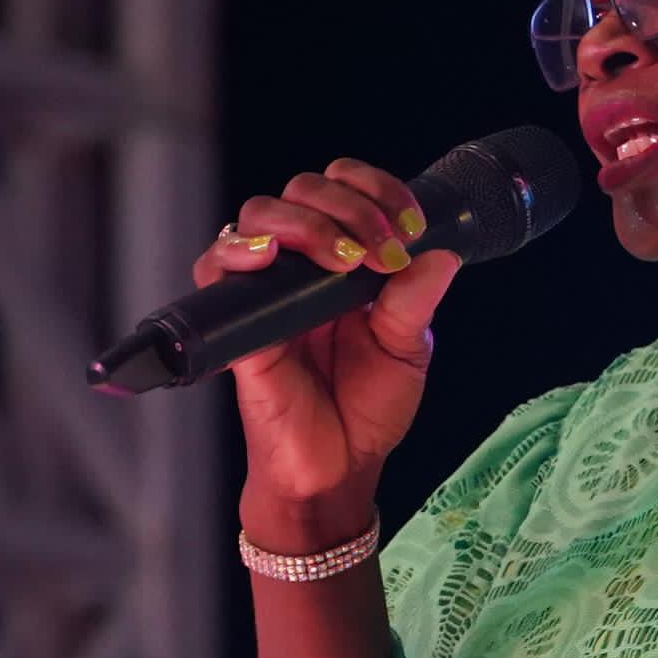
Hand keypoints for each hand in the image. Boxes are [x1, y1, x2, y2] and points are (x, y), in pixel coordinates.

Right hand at [193, 158, 462, 536]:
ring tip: (344, 261)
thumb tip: (442, 254)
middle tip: (383, 252)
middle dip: (351, 208)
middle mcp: (300, 264)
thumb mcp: (405, 351)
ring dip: (307, 224)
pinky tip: (268, 257)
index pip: (345, 189)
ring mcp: (265, 288)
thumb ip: (415, 301)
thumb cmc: (366, 409)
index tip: (410, 224)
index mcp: (344, 260)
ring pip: (260, 214)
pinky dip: (239, 250)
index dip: (375, 188)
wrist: (337, 469)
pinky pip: (215, 268)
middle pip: (303, 189)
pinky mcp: (235, 322)